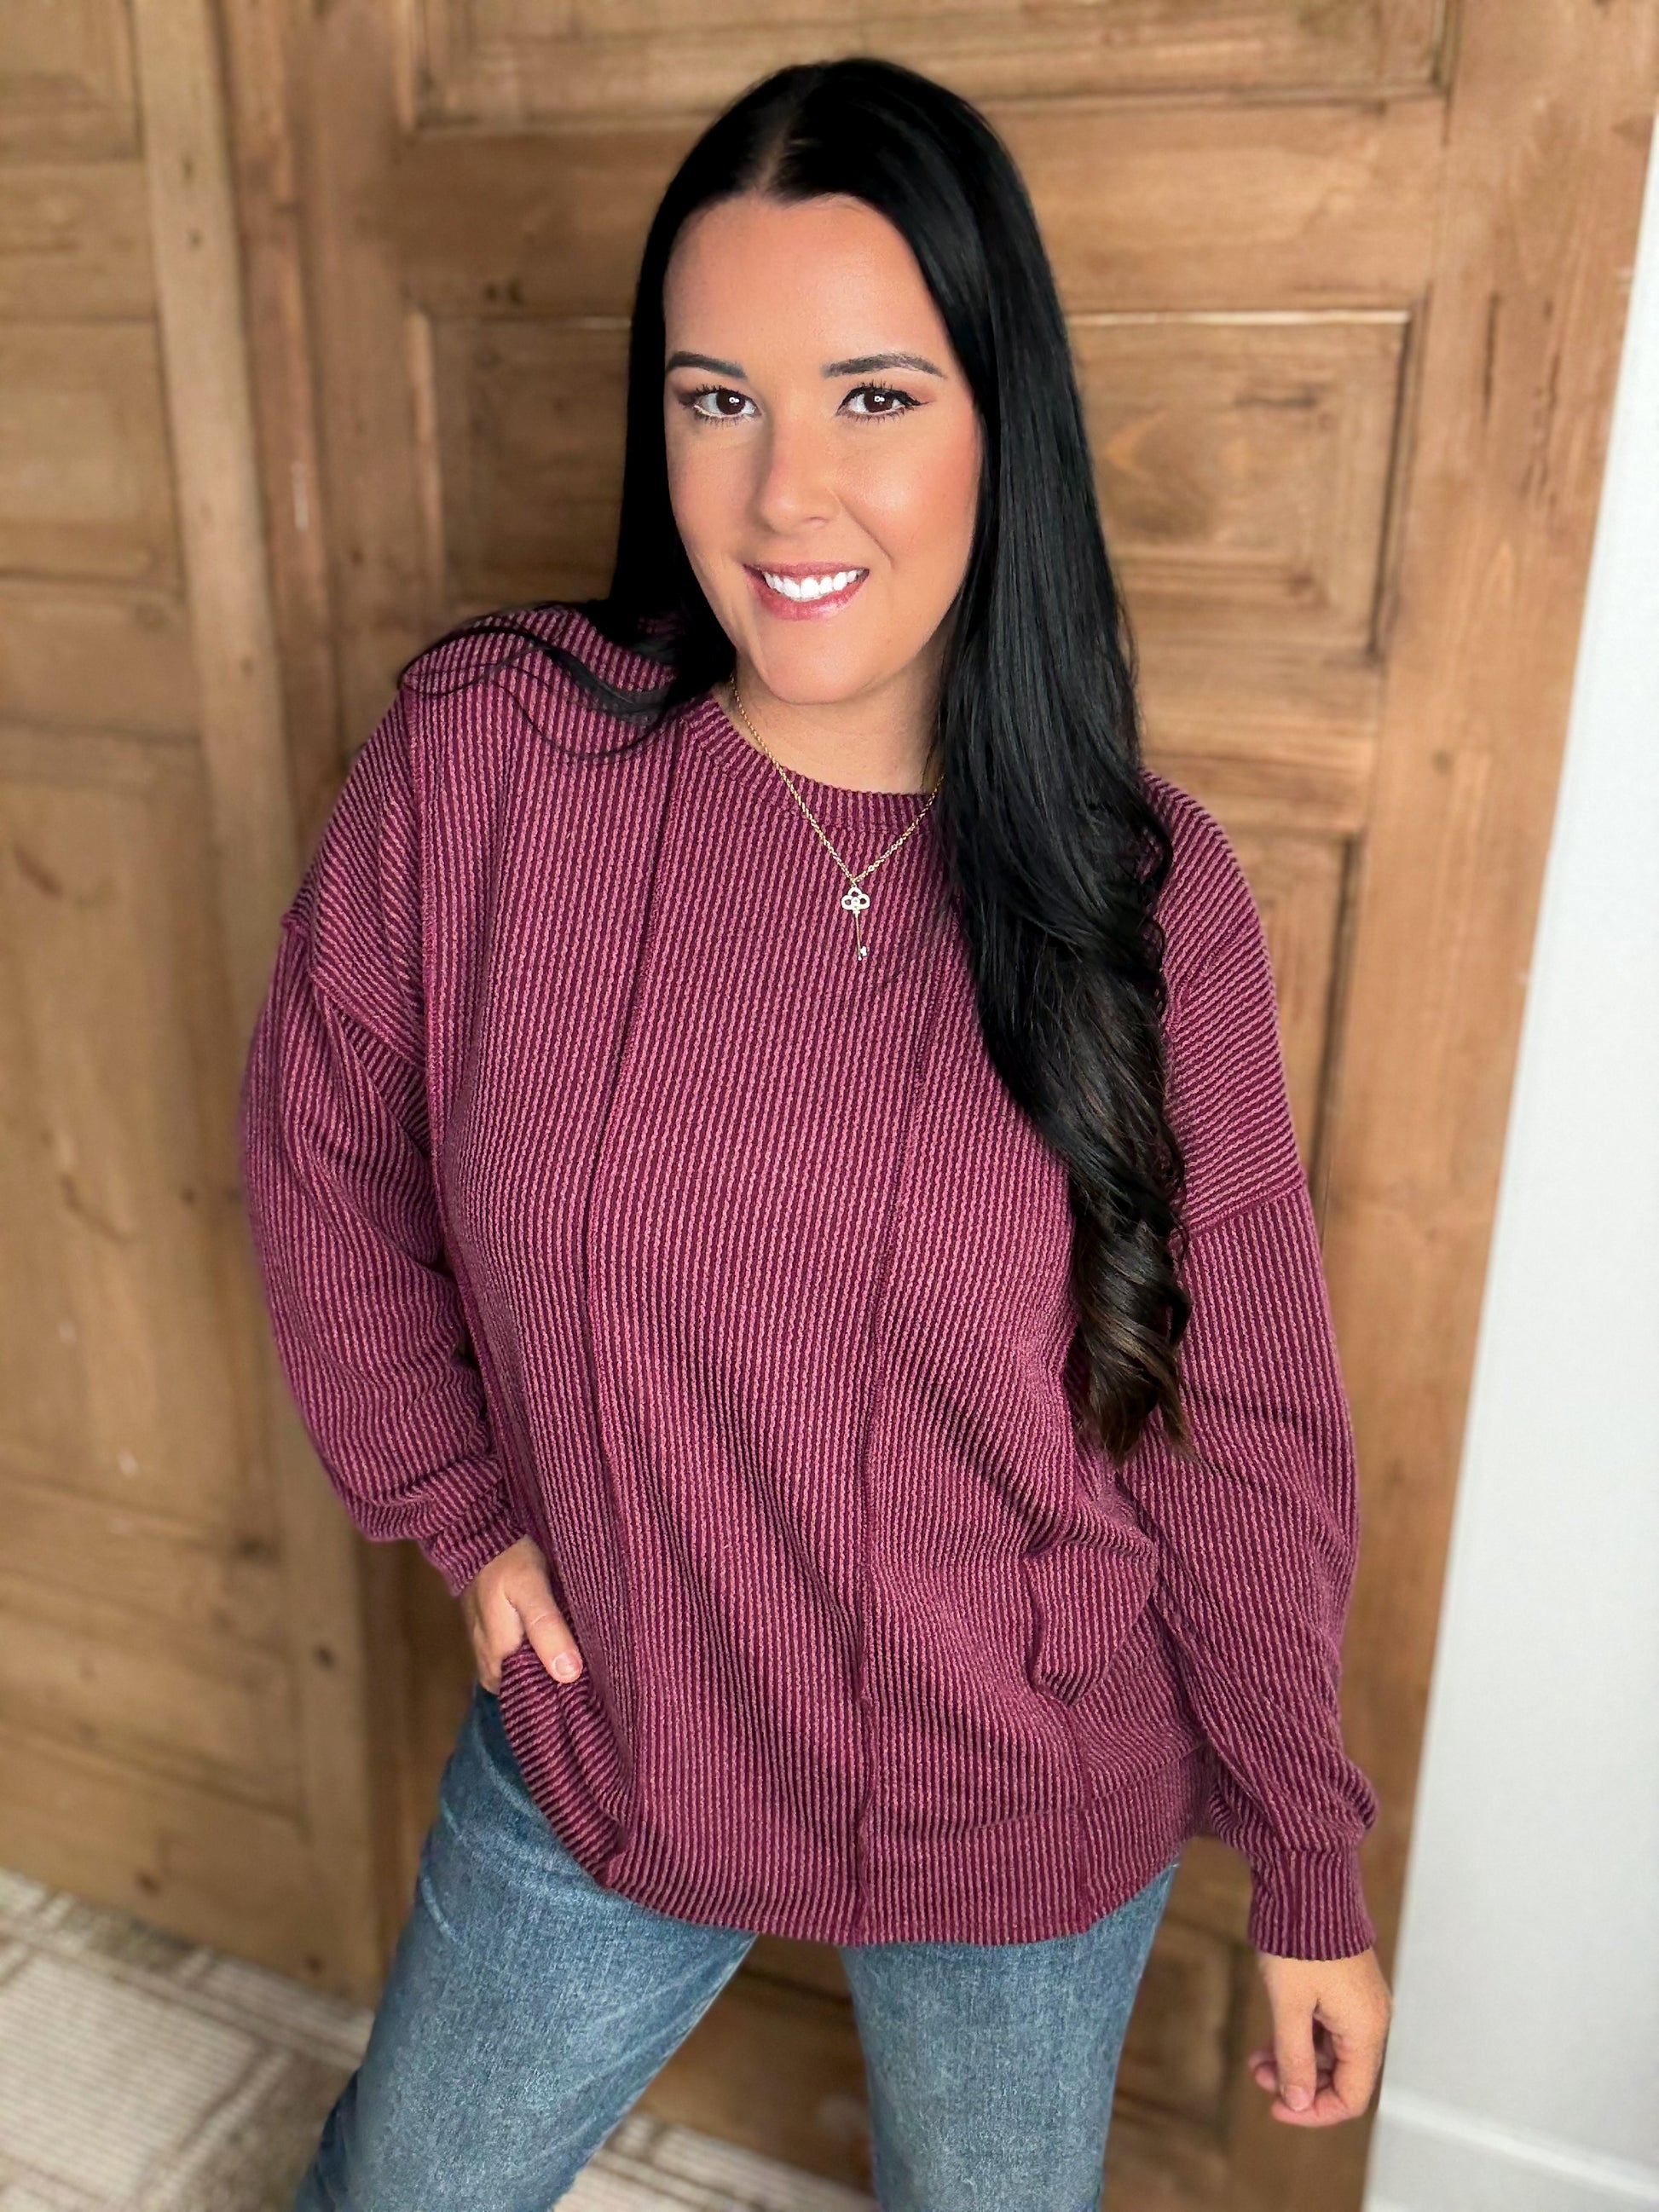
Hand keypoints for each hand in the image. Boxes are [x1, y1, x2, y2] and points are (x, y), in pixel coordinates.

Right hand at [459, 1534, 583, 1693]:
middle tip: (585, 1677)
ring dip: (540, 1665)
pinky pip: (512, 1649)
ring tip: (576, 1660)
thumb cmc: (507, 1559)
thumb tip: (568, 1674)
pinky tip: (556, 1638)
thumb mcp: (531, 1590)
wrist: (478, 1528)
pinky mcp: (491, 1622)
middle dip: (547, 1683)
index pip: (523, 1696)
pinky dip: (532, 1649)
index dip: (552, 1696)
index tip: (583, 1694)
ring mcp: (486, 1638)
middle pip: (519, 1684)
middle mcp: (487, 1654)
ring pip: (515, 1667)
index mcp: (496, 1655)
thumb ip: (547, 1629)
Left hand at [1248, 1947, 1391, 2124]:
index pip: (1350, 2096)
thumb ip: (1295, 2058)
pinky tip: (1270, 2040)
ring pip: (1330, 2052)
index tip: (1275, 2107)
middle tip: (1259, 2077)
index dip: (1313, 2111)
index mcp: (1366, 2029)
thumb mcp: (1289, 2004)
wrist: (1305, 1881)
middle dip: (1300, 2084)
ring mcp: (1358, 2003)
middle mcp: (1370, 2020)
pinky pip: (1326, 2028)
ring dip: (1295, 2062)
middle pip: (1342, 2076)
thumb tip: (1298, 2102)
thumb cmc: (1299, 1940)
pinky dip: (1300, 2038)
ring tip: (1257, 2062)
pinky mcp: (1344, 1987)